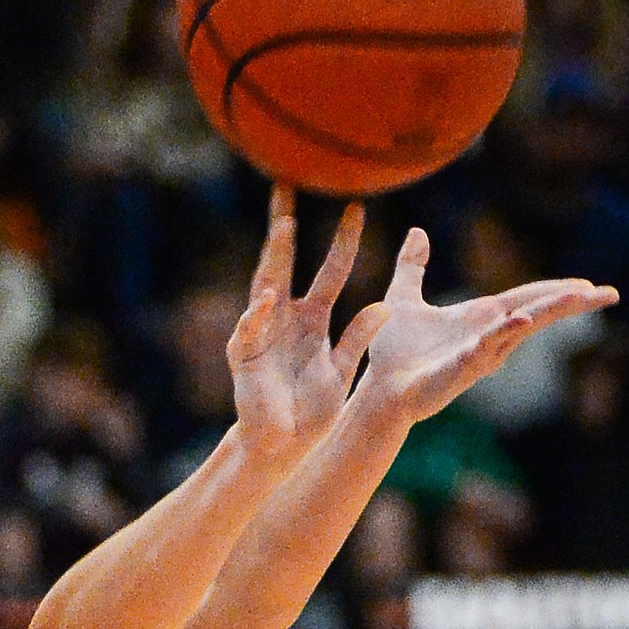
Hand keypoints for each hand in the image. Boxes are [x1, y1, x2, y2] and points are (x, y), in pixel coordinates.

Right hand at [226, 187, 388, 471]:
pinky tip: (268, 298)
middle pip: (284, 260)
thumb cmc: (310, 409)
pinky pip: (250, 331)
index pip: (329, 269)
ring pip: (266, 284)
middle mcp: (284, 316)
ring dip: (274, 256)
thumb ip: (358, 339)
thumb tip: (384, 308)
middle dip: (285, 223)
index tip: (357, 207)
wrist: (282, 444)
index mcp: (313, 317)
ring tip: (284, 225)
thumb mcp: (342, 369)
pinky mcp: (244, 355)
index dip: (343, 241)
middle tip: (288, 184)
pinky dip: (258, 315)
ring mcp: (261, 331)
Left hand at [364, 226, 617, 426]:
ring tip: (582, 296)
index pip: (527, 298)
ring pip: (519, 329)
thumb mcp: (402, 298)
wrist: (378, 389)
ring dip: (549, 313)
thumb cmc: (394, 352)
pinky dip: (502, 335)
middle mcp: (487, 336)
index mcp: (480, 318)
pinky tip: (519, 323)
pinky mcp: (457, 371)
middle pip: (536, 312)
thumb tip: (418, 233)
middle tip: (609, 293)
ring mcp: (476, 354)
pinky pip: (482, 350)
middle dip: (572, 302)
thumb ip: (412, 266)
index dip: (557, 290)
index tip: (589, 285)